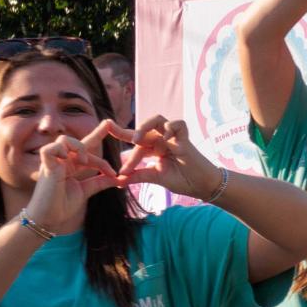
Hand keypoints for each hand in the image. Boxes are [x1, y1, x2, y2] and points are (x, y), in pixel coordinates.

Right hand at [25, 136, 121, 231]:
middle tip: (110, 128)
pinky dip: (62, 151)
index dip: (98, 136)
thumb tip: (121, 178)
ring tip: (86, 162)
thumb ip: (101, 182)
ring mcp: (53, 162)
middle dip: (97, 133)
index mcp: (72, 165)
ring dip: (80, 147)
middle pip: (78, 140)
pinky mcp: (45, 166)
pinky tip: (73, 161)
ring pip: (65, 140)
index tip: (111, 125)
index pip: (87, 147)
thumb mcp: (87, 190)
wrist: (49, 219)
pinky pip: (50, 149)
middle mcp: (63, 160)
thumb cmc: (62, 205)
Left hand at [93, 116, 218, 198]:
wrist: (202, 186)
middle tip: (113, 132)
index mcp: (153, 149)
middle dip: (127, 132)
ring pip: (158, 120)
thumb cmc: (182, 181)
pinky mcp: (186, 139)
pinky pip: (179, 125)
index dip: (120, 132)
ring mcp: (174, 139)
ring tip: (138, 140)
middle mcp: (162, 141)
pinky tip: (166, 137)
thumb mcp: (155, 178)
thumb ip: (137, 176)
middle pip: (142, 130)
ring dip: (145, 127)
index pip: (134, 138)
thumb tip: (116, 180)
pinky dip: (172, 127)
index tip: (105, 127)